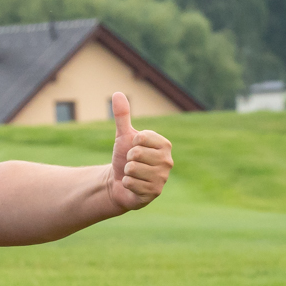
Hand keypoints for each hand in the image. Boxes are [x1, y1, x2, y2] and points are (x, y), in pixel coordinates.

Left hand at [105, 92, 171, 211]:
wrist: (120, 182)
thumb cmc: (125, 157)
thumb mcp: (123, 136)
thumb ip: (122, 115)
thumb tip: (117, 93)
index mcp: (164, 145)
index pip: (141, 138)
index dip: (131, 143)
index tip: (134, 149)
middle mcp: (168, 161)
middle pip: (136, 154)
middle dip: (128, 159)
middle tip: (132, 163)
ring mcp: (162, 178)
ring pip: (132, 169)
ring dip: (127, 172)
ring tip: (133, 174)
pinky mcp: (154, 193)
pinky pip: (131, 183)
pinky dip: (126, 183)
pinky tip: (133, 185)